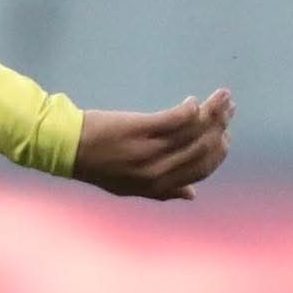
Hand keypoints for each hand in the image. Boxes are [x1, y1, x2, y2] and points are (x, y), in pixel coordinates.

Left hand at [69, 89, 232, 200]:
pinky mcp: (138, 129)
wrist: (64, 147)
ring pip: (194, 131)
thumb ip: (164, 191)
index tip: (226, 136)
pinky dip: (190, 109)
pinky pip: (174, 119)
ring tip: (222, 97)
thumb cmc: (97, 165)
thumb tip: (193, 195)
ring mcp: (147, 149)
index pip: (202, 169)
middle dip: (221, 127)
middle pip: (203, 148)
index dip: (219, 153)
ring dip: (213, 112)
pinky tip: (194, 101)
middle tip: (228, 110)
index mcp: (159, 185)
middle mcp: (157, 169)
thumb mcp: (129, 186)